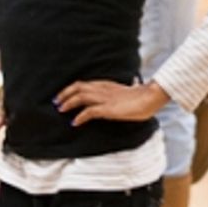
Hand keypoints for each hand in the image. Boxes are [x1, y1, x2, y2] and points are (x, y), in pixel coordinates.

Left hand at [54, 80, 168, 126]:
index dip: (71, 89)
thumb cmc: (141, 98)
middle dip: (65, 94)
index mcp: (106, 85)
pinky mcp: (108, 108)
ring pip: (80, 96)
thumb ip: (115, 96)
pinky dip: (80, 116)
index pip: (84, 84)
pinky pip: (89, 111)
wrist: (151, 97)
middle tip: (56, 102)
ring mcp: (105, 98)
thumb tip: (111, 101)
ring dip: (68, 102)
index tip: (63, 95)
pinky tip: (75, 122)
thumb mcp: (124, 95)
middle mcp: (103, 89)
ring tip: (61, 109)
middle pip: (78, 87)